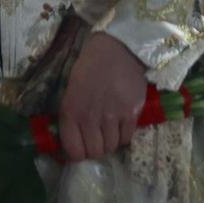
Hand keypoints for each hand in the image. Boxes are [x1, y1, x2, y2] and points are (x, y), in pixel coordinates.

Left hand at [56, 32, 148, 161]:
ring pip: (112, 147)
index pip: (74, 151)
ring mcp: (113, 116)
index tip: (82, 147)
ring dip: (110, 142)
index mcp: (71, 111)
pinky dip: (123, 135)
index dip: (78, 154)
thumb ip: (72, 115)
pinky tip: (121, 122)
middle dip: (96, 149)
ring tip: (110, 129)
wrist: (117, 49)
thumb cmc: (90, 67)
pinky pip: (127, 138)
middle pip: (95, 152)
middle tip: (98, 139)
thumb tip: (75, 140)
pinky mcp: (132, 113)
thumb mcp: (71, 90)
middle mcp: (90, 117)